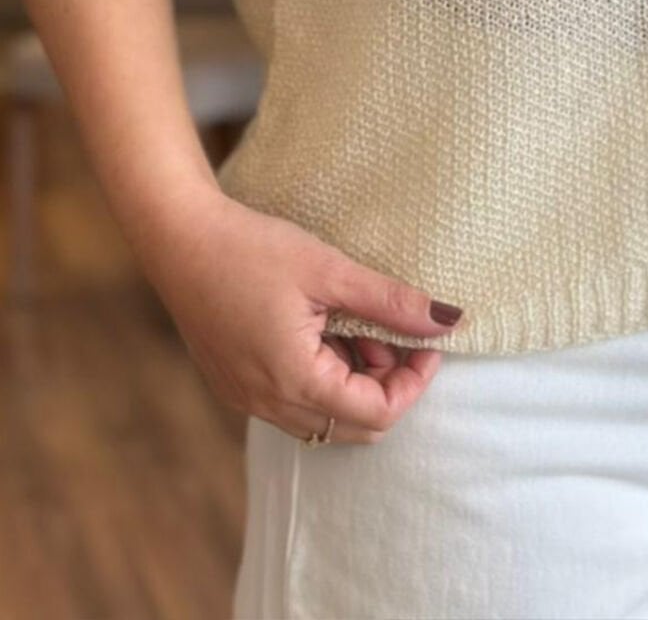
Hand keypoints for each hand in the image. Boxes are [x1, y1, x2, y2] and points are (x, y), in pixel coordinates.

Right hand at [144, 189, 463, 444]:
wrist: (180, 239)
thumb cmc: (252, 249)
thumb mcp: (330, 270)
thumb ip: (390, 302)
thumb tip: (447, 321)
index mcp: (294, 381)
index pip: (376, 415)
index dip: (414, 384)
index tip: (427, 342)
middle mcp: (269, 404)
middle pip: (353, 426)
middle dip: (388, 385)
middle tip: (396, 333)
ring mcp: (248, 399)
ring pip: (324, 416)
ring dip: (356, 380)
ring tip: (358, 321)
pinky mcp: (237, 385)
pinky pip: (295, 402)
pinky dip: (324, 376)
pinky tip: (325, 326)